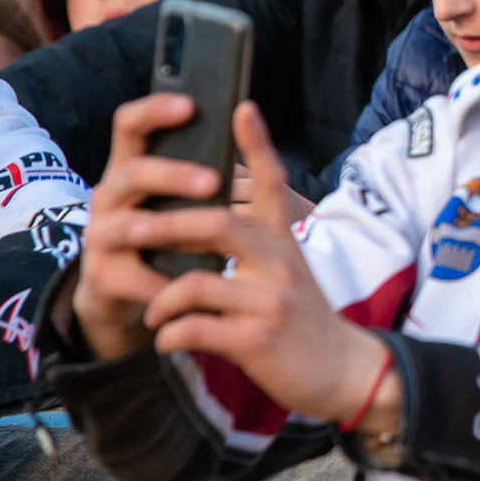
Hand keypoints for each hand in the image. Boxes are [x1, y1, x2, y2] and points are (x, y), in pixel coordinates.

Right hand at [71, 93, 226, 359]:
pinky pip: (130, 275)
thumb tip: (247, 128)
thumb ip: (203, 171)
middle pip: (133, 173)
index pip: (130, 124)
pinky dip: (161, 280)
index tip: (190, 104)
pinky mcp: (99, 274)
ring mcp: (99, 235)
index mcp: (131, 168)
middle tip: (214, 182)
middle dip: (174, 175)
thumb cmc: (167, 236)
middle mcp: (108, 195)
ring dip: (171, 229)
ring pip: (129, 225)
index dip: (155, 110)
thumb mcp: (181, 201)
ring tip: (209, 238)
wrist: (127, 294)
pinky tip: (188, 284)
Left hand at [136, 102, 393, 428]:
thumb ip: (261, 247)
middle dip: (165, 224)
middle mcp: (279, 265)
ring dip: (160, 299)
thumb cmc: (307, 321)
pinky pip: (193, 329)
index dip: (257, 145)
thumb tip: (215, 221)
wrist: (346, 372)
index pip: (274, 184)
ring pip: (195, 284)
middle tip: (132, 230)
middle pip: (217, 225)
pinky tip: (167, 340)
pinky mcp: (257, 340)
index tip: (241, 108)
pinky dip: (169, 335)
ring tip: (153, 309)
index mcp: (284, 244)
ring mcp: (269, 303)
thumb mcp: (293, 273)